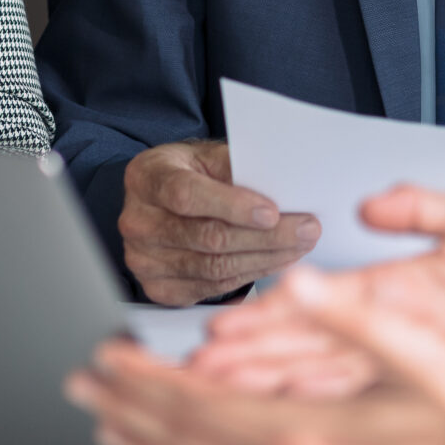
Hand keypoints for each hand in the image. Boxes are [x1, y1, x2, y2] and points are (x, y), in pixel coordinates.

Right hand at [120, 139, 317, 305]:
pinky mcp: (158, 288)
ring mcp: (143, 259)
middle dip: (265, 237)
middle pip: (207, 238)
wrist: (164, 199)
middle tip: (307, 230)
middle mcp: (137, 221)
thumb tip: (284, 183)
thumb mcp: (208, 156)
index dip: (232, 205)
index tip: (273, 211)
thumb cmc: (193, 172)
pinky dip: (249, 277)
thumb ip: (237, 168)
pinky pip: (211, 288)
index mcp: (147, 177)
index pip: (187, 195)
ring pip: (213, 268)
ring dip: (265, 259)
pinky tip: (276, 262)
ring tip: (300, 247)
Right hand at [190, 188, 444, 400]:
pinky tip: (284, 418)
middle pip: (308, 345)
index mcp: (398, 284)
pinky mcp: (435, 387)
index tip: (224, 321)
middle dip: (251, 357)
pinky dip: (325, 410)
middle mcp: (395, 327)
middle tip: (197, 370)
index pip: (319, 300)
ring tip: (221, 396)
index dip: (271, 312)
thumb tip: (369, 206)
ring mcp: (412, 361)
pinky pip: (369, 402)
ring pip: (326, 379)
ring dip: (273, 387)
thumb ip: (425, 207)